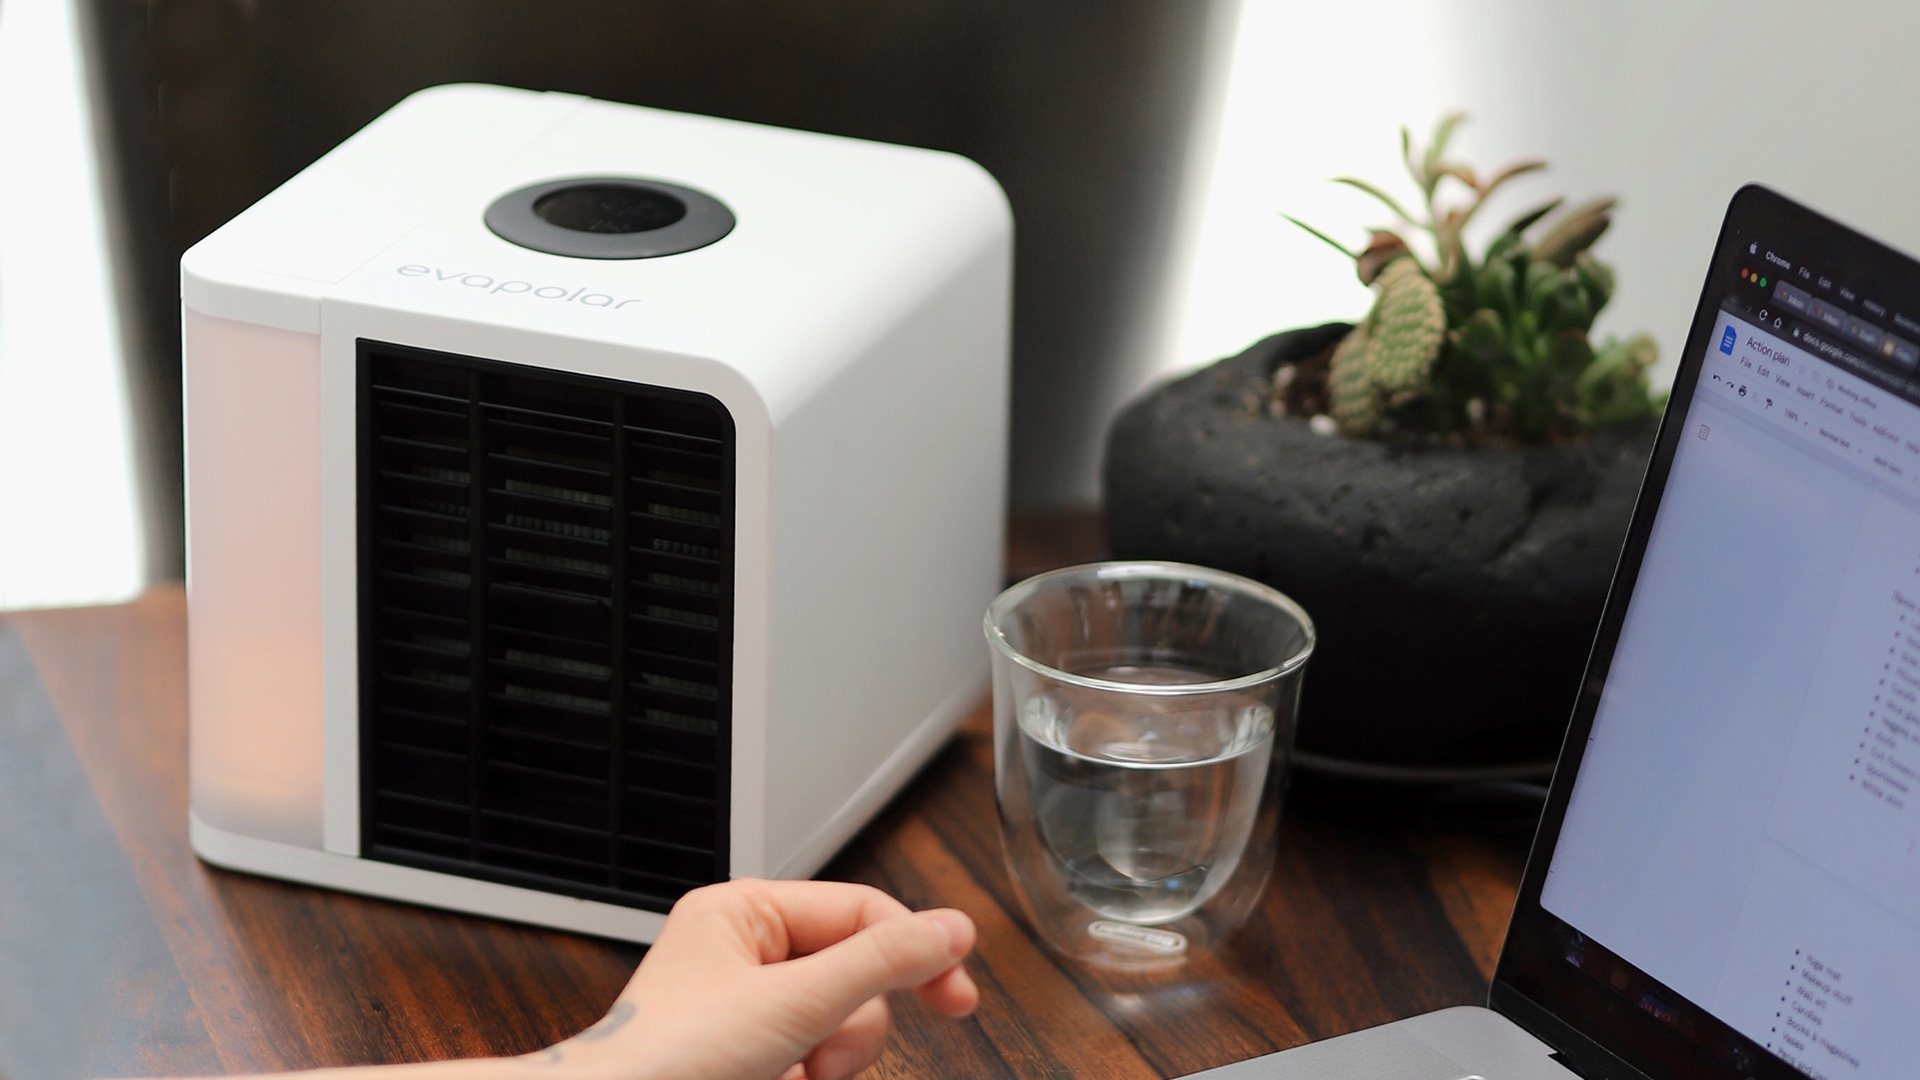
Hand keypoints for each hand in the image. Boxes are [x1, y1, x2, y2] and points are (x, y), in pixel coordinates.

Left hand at [538, 878, 977, 1079]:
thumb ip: (880, 962)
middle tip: (830, 1058)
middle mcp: (741, 952)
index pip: (859, 910)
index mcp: (741, 912)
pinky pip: (811, 1056)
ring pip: (837, 1022)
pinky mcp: (747, 1056)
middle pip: (854, 971)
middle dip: (850, 1025)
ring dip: (827, 1059)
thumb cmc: (668, 1060)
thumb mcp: (793, 1003)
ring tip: (790, 1077)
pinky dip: (804, 1078)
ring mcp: (743, 1008)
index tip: (959, 994)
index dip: (914, 950)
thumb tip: (952, 930)